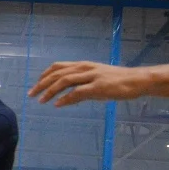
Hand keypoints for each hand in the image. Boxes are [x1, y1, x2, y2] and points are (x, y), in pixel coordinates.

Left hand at [30, 61, 149, 107]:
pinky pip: (78, 92)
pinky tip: (57, 104)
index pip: (58, 67)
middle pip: (58, 74)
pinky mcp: (98, 87)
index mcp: (83, 65)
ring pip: (65, 81)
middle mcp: (85, 68)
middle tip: (31, 94)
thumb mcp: (94, 82)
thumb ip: (78, 89)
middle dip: (42, 84)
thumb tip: (63, 100)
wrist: (137, 80)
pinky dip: (66, 98)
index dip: (45, 75)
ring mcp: (92, 77)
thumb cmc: (116, 82)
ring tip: (41, 100)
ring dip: (50, 91)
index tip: (36, 84)